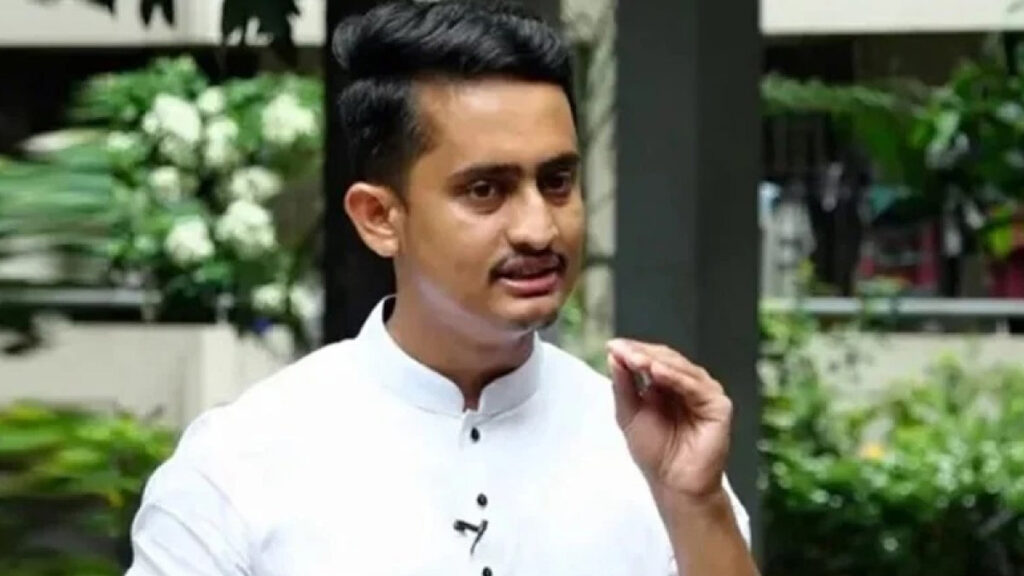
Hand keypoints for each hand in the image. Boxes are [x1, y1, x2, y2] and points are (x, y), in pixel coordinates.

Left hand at [606, 339, 732, 500]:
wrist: (674, 484)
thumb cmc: (655, 453)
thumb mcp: (629, 414)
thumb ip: (623, 386)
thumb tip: (613, 355)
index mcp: (668, 385)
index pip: (652, 359)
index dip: (633, 351)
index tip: (612, 345)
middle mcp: (688, 385)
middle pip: (666, 359)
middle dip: (642, 353)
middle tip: (622, 350)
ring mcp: (704, 393)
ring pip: (681, 368)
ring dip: (656, 361)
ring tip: (636, 359)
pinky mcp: (718, 405)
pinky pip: (695, 386)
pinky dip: (676, 377)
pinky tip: (657, 372)